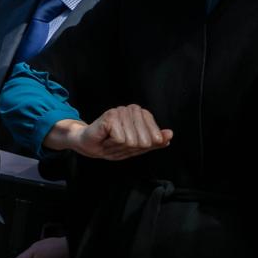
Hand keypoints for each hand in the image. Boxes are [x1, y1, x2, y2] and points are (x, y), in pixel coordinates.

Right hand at [45, 105, 172, 160]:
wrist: (88, 144)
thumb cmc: (112, 144)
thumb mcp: (136, 146)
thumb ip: (154, 141)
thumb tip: (170, 135)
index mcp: (140, 114)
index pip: (154, 131)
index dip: (148, 141)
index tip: (137, 144)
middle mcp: (131, 109)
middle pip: (145, 138)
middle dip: (133, 147)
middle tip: (120, 144)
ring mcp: (120, 111)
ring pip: (133, 139)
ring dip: (121, 146)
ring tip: (112, 142)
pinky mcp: (110, 116)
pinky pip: (121, 138)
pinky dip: (114, 143)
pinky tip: (106, 137)